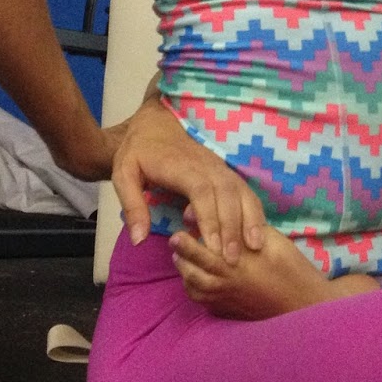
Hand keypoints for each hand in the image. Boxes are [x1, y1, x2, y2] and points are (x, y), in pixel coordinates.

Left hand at [103, 96, 265, 261]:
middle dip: (232, 227)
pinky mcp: (225, 170)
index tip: (212, 247)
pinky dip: (254, 209)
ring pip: (240, 191)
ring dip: (249, 218)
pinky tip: (258, 231)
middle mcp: (206, 165)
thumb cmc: (138, 151)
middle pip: (226, 194)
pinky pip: (245, 189)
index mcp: (180, 166)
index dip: (209, 218)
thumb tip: (138, 240)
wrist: (155, 123)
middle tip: (232, 259)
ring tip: (255, 246)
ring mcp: (219, 166)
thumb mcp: (124, 175)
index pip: (201, 192)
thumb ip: (132, 206)